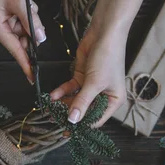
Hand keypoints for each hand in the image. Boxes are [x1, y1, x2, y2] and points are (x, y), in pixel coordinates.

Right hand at [0, 0, 46, 83]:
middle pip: (21, 38)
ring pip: (22, 27)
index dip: (27, 63)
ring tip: (23, 0)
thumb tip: (40, 40)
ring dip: (28, 17)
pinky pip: (19, 19)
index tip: (33, 78)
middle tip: (30, 10)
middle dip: (30, 27)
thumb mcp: (20, 1)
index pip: (16, 51)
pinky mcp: (2, 13)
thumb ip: (31, 22)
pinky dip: (25, 12)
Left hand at [50, 0, 143, 125]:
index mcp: (114, 101)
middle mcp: (103, 95)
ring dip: (63, 103)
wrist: (104, 33)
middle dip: (69, 114)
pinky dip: (62, 92)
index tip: (67, 132)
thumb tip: (73, 121)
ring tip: (50, 109)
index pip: (96, 119)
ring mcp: (92, 86)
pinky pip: (70, 88)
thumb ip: (82, 102)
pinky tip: (52, 96)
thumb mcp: (94, 83)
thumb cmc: (107, 57)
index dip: (82, 125)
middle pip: (84, 110)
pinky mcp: (82, 76)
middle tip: (54, 120)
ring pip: (75, 99)